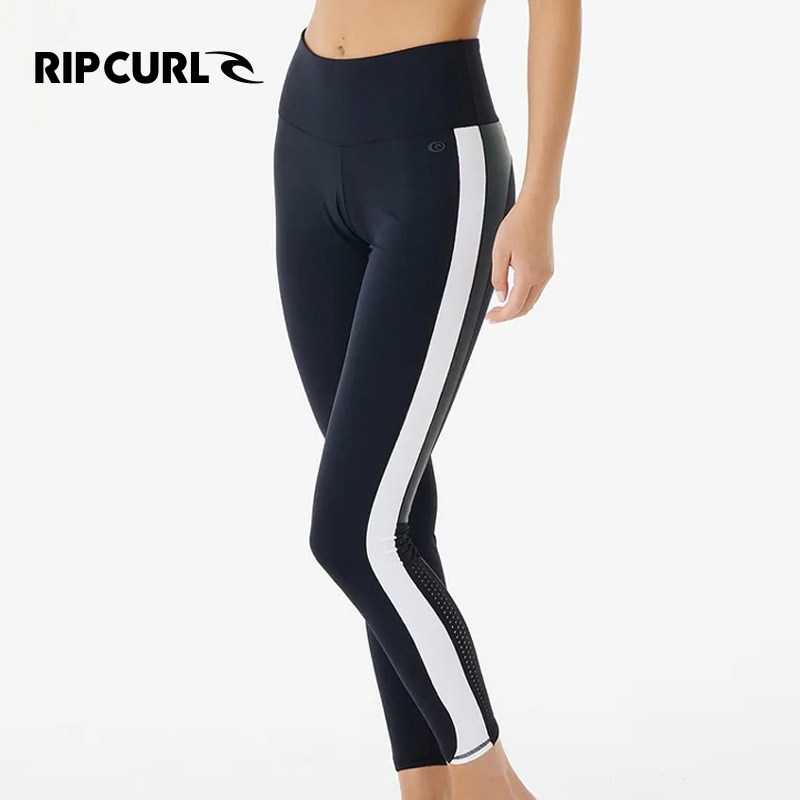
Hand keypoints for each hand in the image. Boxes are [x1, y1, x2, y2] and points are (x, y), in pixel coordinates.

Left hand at [485, 197, 554, 323]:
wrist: (537, 209)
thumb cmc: (518, 225)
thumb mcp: (499, 252)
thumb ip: (498, 278)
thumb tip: (501, 296)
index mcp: (529, 275)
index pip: (514, 307)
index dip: (501, 316)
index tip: (490, 317)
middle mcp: (541, 277)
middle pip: (525, 308)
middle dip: (508, 315)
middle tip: (493, 315)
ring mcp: (547, 273)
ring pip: (532, 300)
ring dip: (517, 306)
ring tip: (501, 306)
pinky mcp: (548, 268)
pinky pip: (536, 290)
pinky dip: (524, 296)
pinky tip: (513, 293)